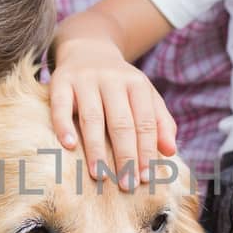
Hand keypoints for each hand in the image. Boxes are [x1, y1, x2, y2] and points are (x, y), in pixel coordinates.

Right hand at [49, 39, 176, 186]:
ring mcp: (85, 79)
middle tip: (126, 184)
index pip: (145, 122)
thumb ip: (160, 123)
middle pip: (121, 123)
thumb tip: (171, 152)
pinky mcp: (61, 81)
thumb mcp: (144, 96)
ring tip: (99, 175)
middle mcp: (112, 80)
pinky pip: (61, 105)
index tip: (146, 178)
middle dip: (125, 156)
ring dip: (96, 148)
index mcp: (137, 84)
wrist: (87, 48)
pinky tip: (69, 146)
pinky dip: (64, 125)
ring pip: (93, 117)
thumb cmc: (119, 84)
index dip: (147, 151)